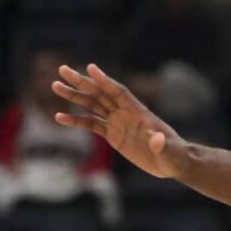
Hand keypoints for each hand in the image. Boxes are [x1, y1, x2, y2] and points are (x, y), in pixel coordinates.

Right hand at [53, 64, 188, 178]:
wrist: (172, 162)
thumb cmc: (174, 156)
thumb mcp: (170, 153)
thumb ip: (162, 146)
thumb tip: (157, 140)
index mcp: (139, 112)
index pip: (119, 92)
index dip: (105, 80)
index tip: (90, 68)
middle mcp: (126, 113)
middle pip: (101, 93)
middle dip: (82, 82)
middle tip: (62, 70)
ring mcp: (118, 122)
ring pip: (92, 104)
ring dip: (74, 96)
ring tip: (55, 86)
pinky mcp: (112, 134)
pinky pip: (91, 124)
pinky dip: (76, 120)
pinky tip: (59, 117)